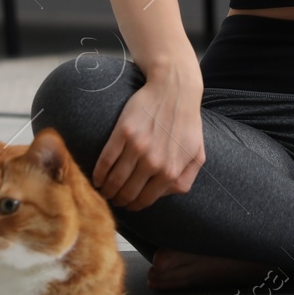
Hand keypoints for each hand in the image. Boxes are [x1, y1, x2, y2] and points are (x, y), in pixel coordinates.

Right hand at [91, 68, 204, 210]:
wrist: (175, 89)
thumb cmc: (187, 121)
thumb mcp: (196, 153)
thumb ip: (185, 178)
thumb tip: (166, 194)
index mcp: (171, 171)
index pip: (145, 200)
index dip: (133, 205)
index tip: (127, 204)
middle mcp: (154, 163)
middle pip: (127, 193)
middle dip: (118, 200)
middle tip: (113, 199)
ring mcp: (137, 148)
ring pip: (114, 180)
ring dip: (106, 190)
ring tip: (103, 190)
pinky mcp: (123, 133)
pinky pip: (106, 161)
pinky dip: (98, 174)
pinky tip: (97, 178)